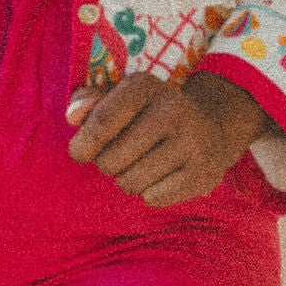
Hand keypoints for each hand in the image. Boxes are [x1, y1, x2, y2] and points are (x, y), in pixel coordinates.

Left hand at [65, 69, 265, 204]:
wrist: (213, 125)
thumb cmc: (149, 114)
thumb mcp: (122, 98)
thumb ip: (90, 103)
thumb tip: (72, 116)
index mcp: (145, 87)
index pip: (102, 121)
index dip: (83, 144)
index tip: (80, 153)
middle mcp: (172, 110)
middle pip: (110, 160)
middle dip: (108, 163)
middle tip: (122, 156)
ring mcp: (191, 142)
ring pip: (130, 183)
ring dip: (128, 180)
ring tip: (141, 165)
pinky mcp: (202, 172)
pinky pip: (153, 199)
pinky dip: (150, 193)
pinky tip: (161, 176)